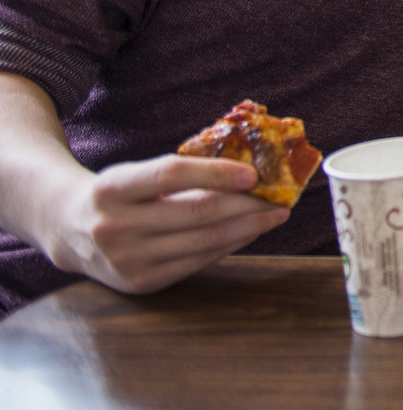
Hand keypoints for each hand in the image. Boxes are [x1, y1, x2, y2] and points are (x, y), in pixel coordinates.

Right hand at [50, 155, 287, 294]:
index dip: (215, 173)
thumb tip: (247, 172)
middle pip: (197, 213)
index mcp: (113, 188)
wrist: (70, 229)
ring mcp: (126, 259)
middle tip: (280, 198)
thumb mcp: (134, 173)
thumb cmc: (118, 193)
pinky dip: (228, 246)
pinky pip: (197, 262)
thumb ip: (179, 173)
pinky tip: (248, 233)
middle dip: (247, 205)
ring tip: (274, 215)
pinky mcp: (140, 282)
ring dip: (247, 228)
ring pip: (203, 241)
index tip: (254, 173)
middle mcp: (115, 226)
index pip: (171, 174)